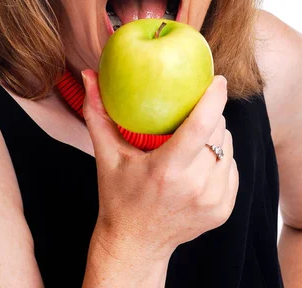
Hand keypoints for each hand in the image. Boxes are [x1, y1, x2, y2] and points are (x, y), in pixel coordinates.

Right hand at [82, 70, 238, 263]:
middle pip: (218, 132)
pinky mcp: (223, 210)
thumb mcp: (105, 155)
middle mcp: (194, 187)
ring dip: (217, 134)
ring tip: (197, 132)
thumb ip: (96, 113)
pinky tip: (202, 158)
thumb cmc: (117, 196)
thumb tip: (88, 74)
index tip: (217, 80)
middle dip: (211, 113)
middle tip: (194, 108)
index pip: (200, 126)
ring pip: (228, 148)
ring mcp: (213, 201)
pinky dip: (221, 157)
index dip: (213, 99)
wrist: (135, 246)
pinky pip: (232, 168)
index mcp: (166, 171)